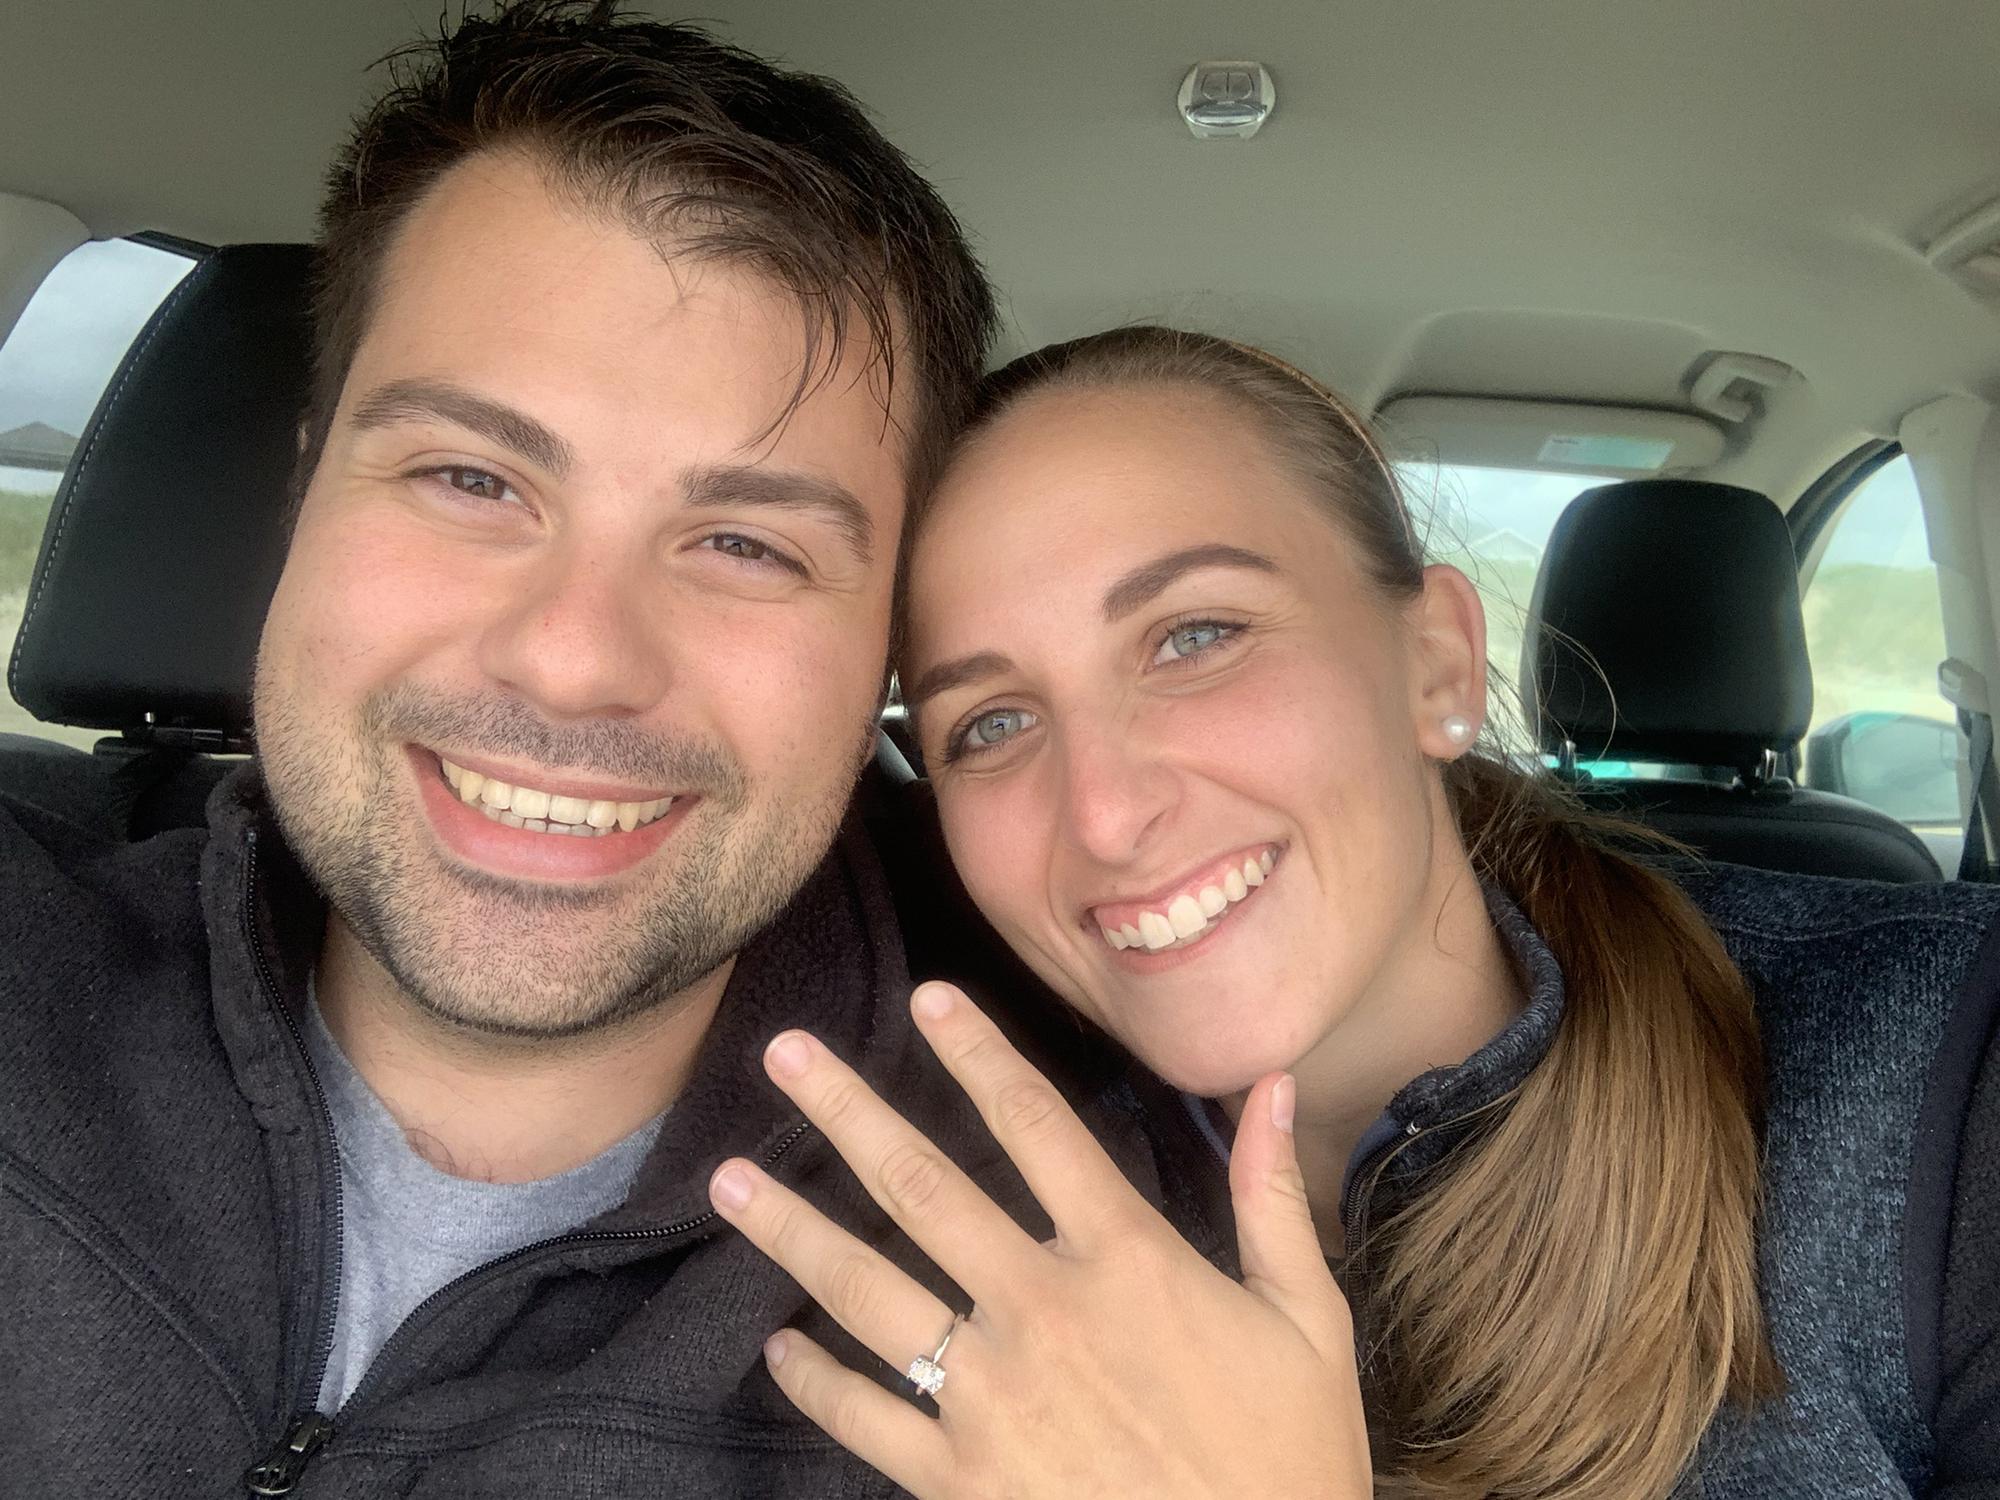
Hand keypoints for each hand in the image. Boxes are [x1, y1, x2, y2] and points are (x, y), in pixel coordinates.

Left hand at [707, 980, 1371, 1498]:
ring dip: (790, 1230)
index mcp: (1129, 1259)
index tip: (927, 999)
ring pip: (868, 1291)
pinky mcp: (961, 1479)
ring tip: (728, 1181)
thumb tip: (1275, 1085)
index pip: (1038, 1123)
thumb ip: (1272, 1198)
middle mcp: (1044, 1309)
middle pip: (924, 1186)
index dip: (978, 1052)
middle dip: (845, 1112)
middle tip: (783, 1055)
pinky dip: (814, 1380)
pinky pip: (867, 1416)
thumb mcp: (1307, 1319)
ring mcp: (993, 1395)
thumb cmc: (1290, 1457)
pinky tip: (775, 1348)